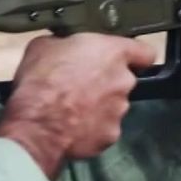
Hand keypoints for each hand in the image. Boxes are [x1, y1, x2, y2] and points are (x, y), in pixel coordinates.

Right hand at [0, 33, 157, 179]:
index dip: (135, 56)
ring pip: (114, 106)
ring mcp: (119, 111)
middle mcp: (123, 81)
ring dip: (99, 107)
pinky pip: (104, 129)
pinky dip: (91, 129)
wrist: (36, 124)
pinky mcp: (110, 136)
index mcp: (112, 53)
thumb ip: (66, 44)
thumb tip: (63, 47)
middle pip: (124, 80)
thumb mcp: (45, 45)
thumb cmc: (41, 80)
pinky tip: (72, 127)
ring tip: (73, 109)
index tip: (124, 59)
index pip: (145, 52)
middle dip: (106, 83)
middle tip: (81, 85)